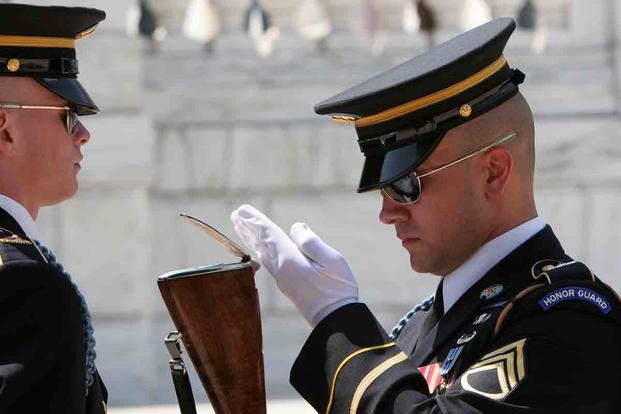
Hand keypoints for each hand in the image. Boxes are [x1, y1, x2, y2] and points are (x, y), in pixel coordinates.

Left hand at [231, 204, 358, 326]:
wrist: (335, 319)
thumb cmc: (338, 288)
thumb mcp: (332, 260)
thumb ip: (311, 242)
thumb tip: (296, 228)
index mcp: (289, 260)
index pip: (269, 234)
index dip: (256, 221)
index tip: (243, 210)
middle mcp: (281, 269)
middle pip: (260, 243)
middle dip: (248, 228)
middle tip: (235, 214)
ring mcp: (282, 278)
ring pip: (261, 253)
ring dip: (251, 238)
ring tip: (241, 227)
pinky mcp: (287, 284)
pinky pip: (267, 261)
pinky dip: (259, 250)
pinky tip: (258, 249)